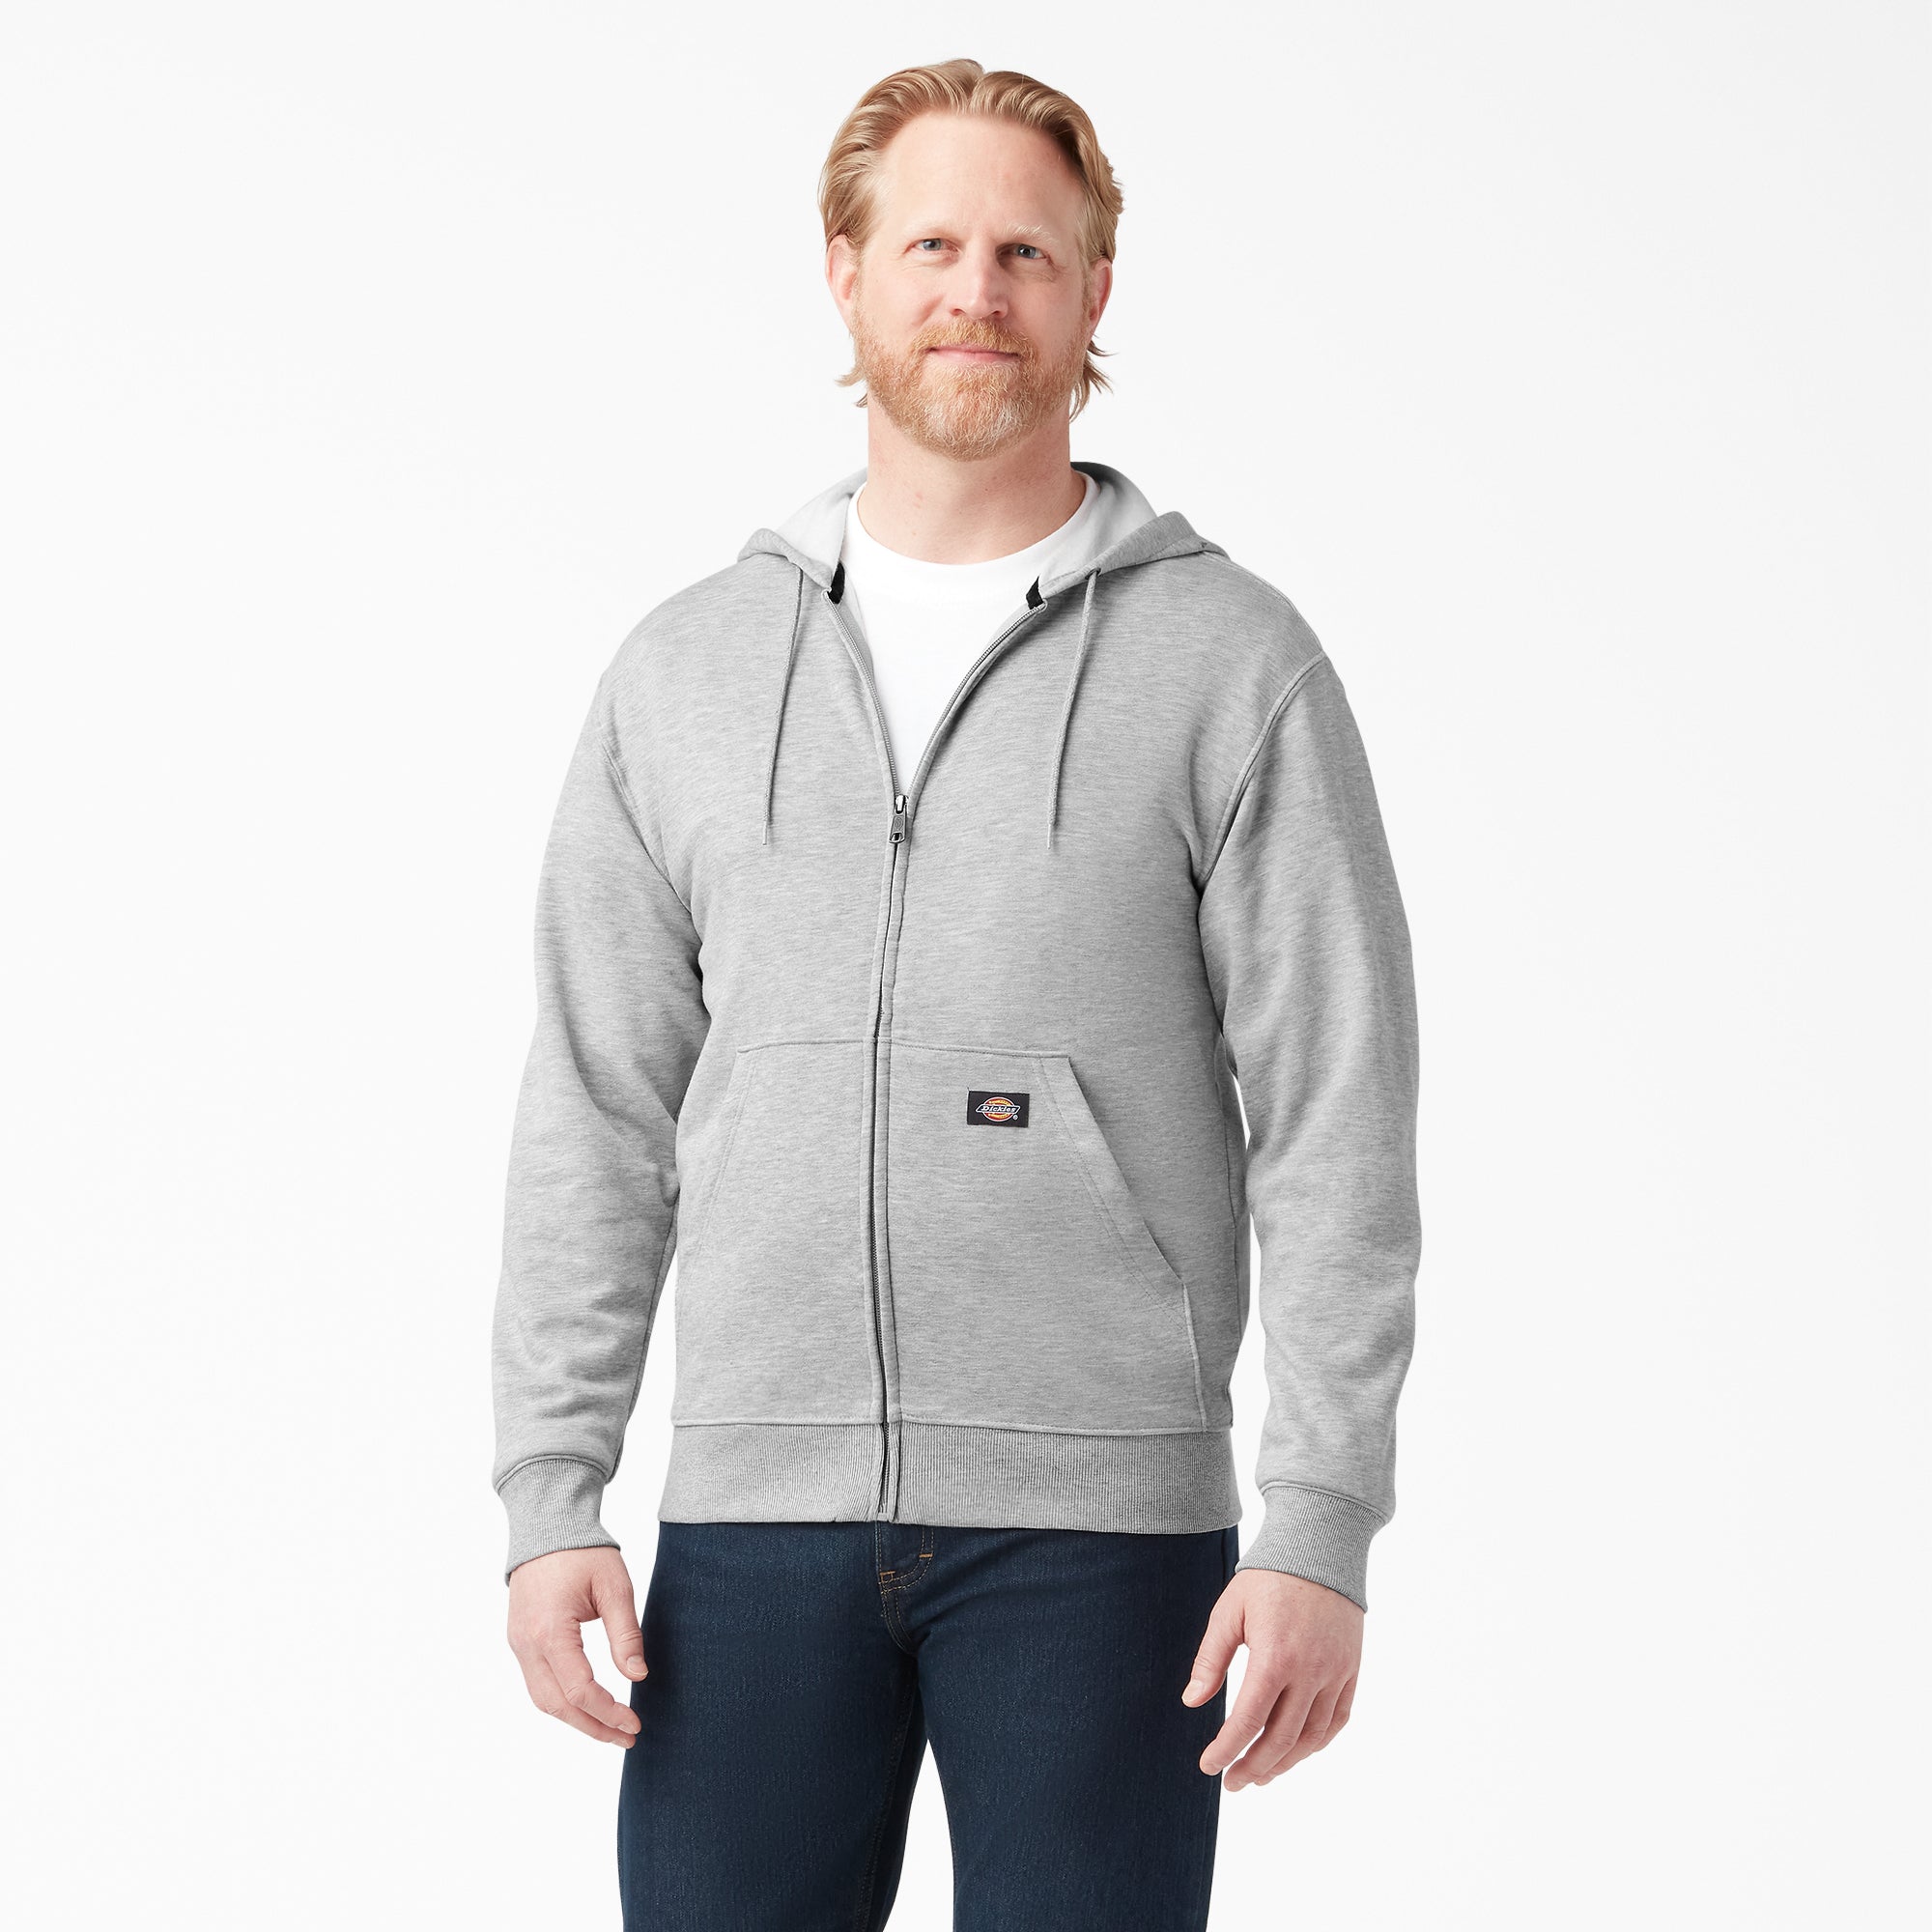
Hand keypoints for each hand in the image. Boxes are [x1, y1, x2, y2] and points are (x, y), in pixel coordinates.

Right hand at [506, 1546, 646, 1746]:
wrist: (547, 1526)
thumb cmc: (583, 1552)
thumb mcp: (614, 1587)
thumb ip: (625, 1634)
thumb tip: (638, 1676)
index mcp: (550, 1631)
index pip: (579, 1690)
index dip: (608, 1712)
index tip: (635, 1722)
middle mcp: (526, 1644)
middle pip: (557, 1705)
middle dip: (592, 1727)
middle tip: (626, 1737)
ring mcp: (518, 1644)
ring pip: (543, 1700)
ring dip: (576, 1719)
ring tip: (610, 1729)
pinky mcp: (519, 1641)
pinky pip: (537, 1683)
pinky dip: (562, 1701)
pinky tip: (587, 1706)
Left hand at [1181, 1569, 1361, 1789]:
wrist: (1319, 1548)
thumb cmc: (1267, 1578)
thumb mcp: (1229, 1611)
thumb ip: (1210, 1659)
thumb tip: (1192, 1702)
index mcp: (1275, 1656)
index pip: (1249, 1720)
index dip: (1227, 1749)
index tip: (1209, 1766)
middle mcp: (1310, 1671)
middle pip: (1281, 1738)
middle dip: (1253, 1766)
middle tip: (1232, 1783)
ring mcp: (1335, 1672)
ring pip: (1312, 1736)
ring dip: (1286, 1763)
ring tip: (1261, 1775)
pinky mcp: (1351, 1670)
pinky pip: (1337, 1719)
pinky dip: (1317, 1743)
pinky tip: (1297, 1753)